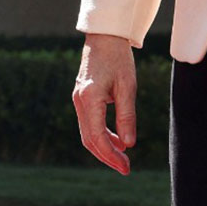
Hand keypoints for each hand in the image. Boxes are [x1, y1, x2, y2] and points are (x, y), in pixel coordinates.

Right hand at [73, 33, 135, 174]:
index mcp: (89, 98)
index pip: (97, 136)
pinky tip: (117, 140)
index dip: (111, 155)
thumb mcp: (127, 87)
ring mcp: (78, 99)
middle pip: (89, 139)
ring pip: (87, 133)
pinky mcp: (81, 97)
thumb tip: (128, 144)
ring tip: (123, 157)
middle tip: (125, 169)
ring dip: (104, 147)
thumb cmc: (118, 58)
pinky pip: (89, 123)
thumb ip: (126, 116)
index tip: (126, 167)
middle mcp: (79, 101)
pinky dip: (101, 135)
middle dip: (107, 156)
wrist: (105, 36)